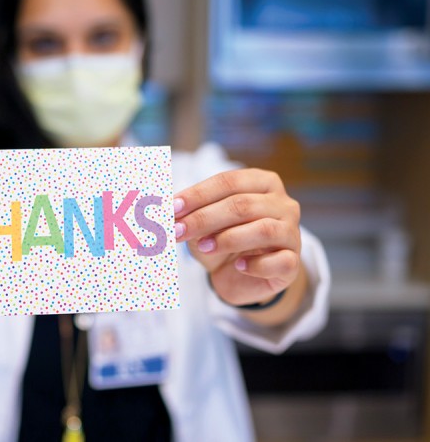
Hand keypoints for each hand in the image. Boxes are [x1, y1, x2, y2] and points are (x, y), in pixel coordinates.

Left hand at [173, 169, 301, 306]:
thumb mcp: (202, 223)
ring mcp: (292, 232)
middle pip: (243, 205)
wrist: (239, 275)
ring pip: (264, 230)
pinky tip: (238, 266)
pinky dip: (256, 264)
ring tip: (204, 247)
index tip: (171, 208)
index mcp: (261, 182)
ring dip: (228, 238)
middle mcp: (283, 203)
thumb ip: (188, 212)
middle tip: (177, 231)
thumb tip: (165, 208)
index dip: (197, 194)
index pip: (228, 182)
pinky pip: (279, 261)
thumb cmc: (220, 238)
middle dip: (204, 218)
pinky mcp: (293, 263)